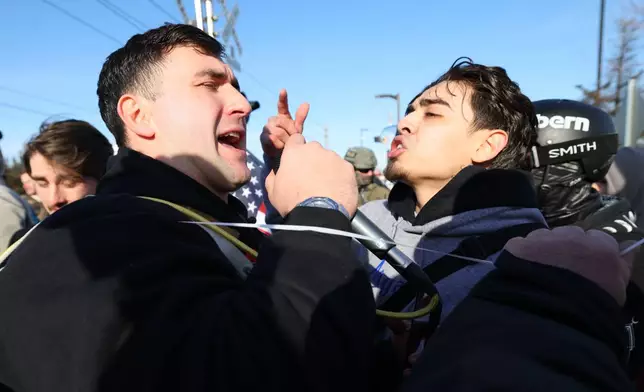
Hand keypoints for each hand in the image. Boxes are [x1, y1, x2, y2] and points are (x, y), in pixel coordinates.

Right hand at [260, 89, 309, 157]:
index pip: (282, 105)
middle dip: (290, 132)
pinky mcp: (262, 137)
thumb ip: (300, 118)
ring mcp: (267, 128)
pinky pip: (273, 139)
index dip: (283, 98)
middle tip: (292, 140)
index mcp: (283, 117)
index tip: (283, 90)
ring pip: (278, 131)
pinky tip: (279, 148)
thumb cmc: (291, 142)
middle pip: (282, 122)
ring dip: (285, 140)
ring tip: (286, 145)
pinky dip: (279, 145)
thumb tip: (306, 103)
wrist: (282, 157)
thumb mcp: (298, 131)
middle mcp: (273, 120)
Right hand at [264, 134, 357, 216]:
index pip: (296, 139)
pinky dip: (340, 177)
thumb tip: (275, 171)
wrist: (318, 216)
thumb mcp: (273, 191)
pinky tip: (336, 191)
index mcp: (294, 152)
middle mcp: (315, 149)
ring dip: (327, 168)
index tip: (297, 161)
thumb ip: (273, 176)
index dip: (296, 150)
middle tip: (311, 178)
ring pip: (330, 159)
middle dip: (313, 160)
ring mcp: (333, 157)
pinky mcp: (348, 167)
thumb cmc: (292, 203)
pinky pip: (343, 169)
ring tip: (325, 188)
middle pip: (314, 149)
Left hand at [504, 226, 633, 304]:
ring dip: (543, 249)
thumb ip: (623, 265)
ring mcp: (543, 238)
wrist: (549, 316)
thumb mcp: (617, 289)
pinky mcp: (518, 245)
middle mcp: (572, 236)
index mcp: (601, 246)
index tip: (587, 266)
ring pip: (544, 237)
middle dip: (567, 248)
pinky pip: (521, 245)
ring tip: (540, 272)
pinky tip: (522, 272)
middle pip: (570, 234)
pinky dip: (522, 255)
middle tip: (562, 270)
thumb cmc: (591, 307)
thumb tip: (629, 247)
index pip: (599, 239)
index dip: (592, 252)